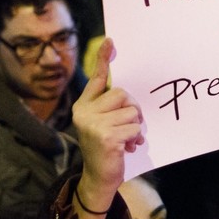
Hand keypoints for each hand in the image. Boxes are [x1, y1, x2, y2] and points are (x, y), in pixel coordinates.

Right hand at [72, 38, 143, 197]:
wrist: (99, 177)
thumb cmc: (106, 147)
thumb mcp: (103, 123)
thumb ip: (110, 107)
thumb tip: (126, 95)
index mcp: (84, 106)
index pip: (97, 78)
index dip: (104, 58)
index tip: (111, 41)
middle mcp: (85, 112)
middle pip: (122, 94)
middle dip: (132, 109)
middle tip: (128, 125)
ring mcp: (93, 124)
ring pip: (131, 112)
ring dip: (135, 127)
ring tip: (125, 138)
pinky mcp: (106, 136)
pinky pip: (134, 128)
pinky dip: (135, 138)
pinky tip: (126, 147)